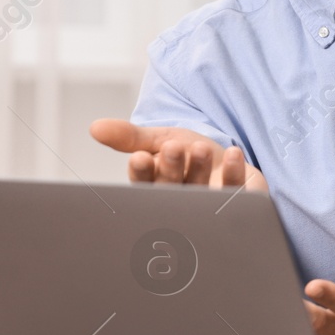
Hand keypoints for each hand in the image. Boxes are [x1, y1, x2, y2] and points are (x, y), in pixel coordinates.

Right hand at [90, 119, 265, 189]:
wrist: (230, 160)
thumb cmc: (191, 154)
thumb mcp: (161, 139)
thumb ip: (131, 136)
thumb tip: (95, 127)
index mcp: (156, 188)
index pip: (144, 183)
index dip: (143, 172)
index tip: (141, 157)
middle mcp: (181, 203)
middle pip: (172, 188)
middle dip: (172, 168)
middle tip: (173, 147)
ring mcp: (210, 207)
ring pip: (202, 191)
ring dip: (200, 169)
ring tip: (200, 147)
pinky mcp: (239, 204)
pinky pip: (236, 192)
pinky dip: (233, 173)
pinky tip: (233, 154)